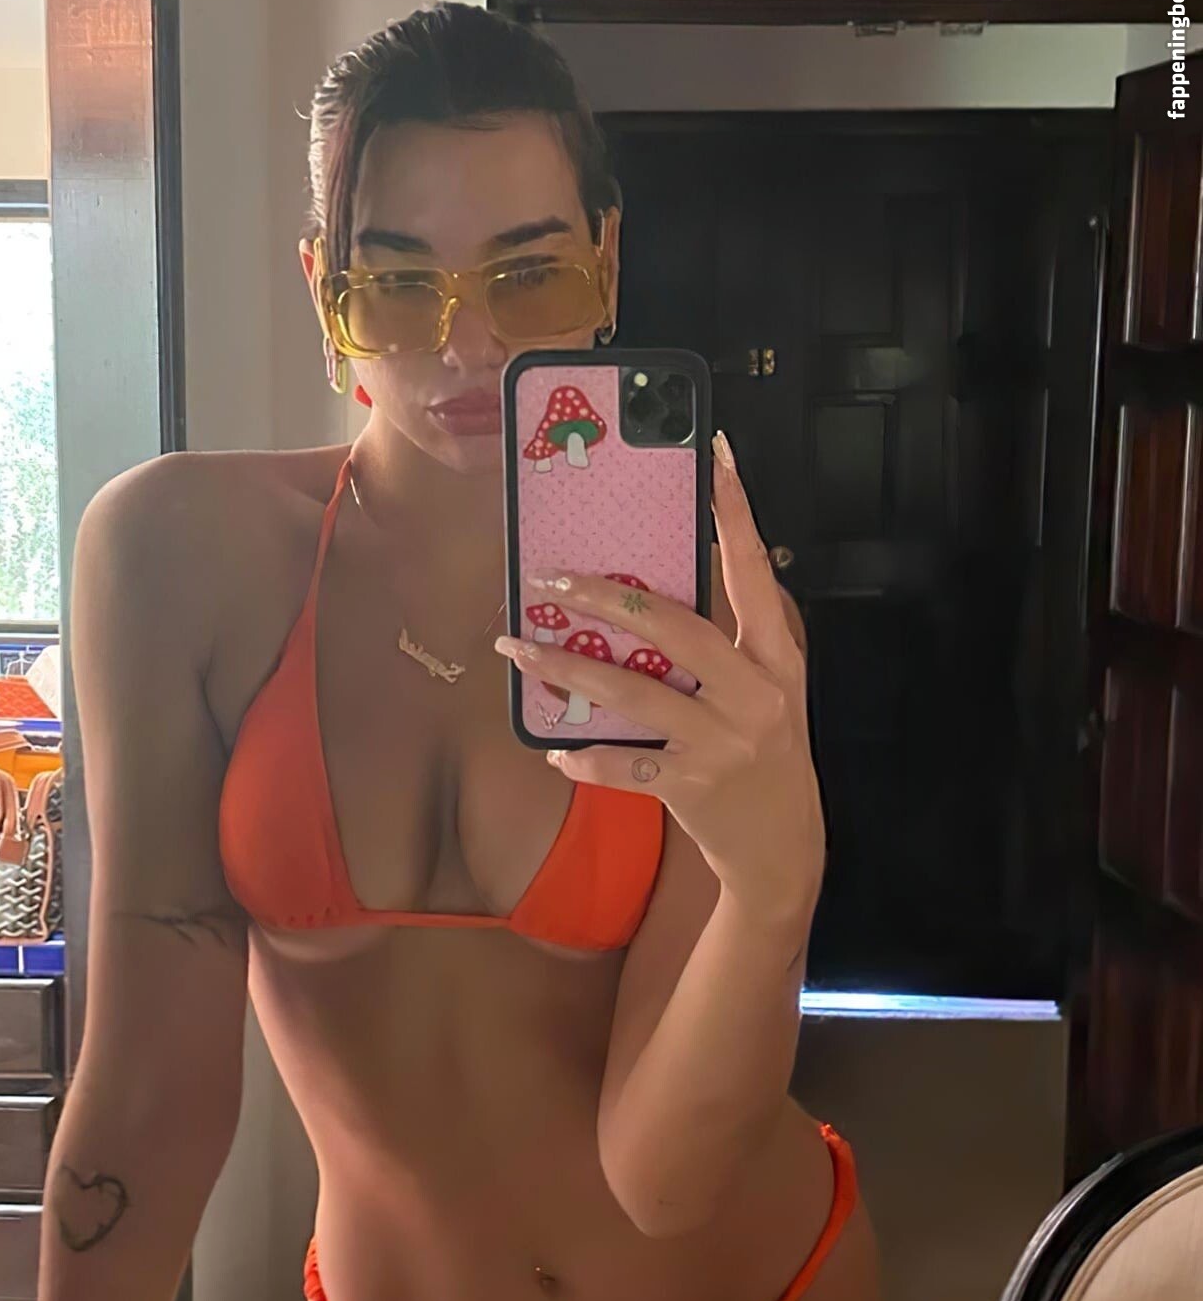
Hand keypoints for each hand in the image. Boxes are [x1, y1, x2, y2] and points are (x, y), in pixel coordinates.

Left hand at [494, 433, 823, 927]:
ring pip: (631, 691)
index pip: (752, 568)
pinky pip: (620, 763)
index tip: (713, 452)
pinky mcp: (691, 785)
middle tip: (549, 580)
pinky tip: (555, 749)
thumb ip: (730, 640)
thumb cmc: (765, 756)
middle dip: (604, 597)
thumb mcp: (767, 690)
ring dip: (565, 669)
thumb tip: (654, 590)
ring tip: (517, 650)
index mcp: (776, 655)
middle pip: (672, 625)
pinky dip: (581, 755)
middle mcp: (755, 690)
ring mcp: (723, 739)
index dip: (734, 510)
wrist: (783, 848)